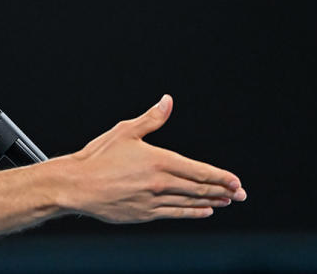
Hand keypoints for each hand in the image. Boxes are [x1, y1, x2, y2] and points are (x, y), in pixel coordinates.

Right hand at [56, 94, 246, 222]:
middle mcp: (160, 182)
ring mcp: (153, 200)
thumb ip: (152, 118)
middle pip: (199, 188)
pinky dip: (192, 212)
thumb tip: (167, 101)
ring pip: (190, 201)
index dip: (220, 176)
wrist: (77, 185)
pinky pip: (175, 214)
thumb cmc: (98, 157)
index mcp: (158, 160)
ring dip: (211, 201)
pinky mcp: (145, 214)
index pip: (198, 171)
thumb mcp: (125, 131)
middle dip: (223, 191)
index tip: (236, 181)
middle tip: (240, 194)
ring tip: (226, 201)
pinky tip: (204, 210)